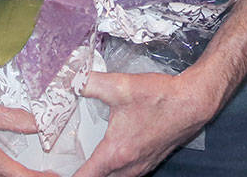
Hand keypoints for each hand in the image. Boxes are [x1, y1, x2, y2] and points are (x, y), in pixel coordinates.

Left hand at [71, 71, 216, 176]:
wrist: (192, 102)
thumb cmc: (160, 98)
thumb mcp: (119, 85)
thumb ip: (89, 82)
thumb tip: (69, 79)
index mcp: (116, 153)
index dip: (67, 176)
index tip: (54, 171)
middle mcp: (129, 166)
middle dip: (84, 174)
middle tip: (66, 166)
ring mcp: (142, 166)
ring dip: (101, 173)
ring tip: (87, 162)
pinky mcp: (151, 161)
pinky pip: (128, 174)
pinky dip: (115, 170)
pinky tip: (112, 155)